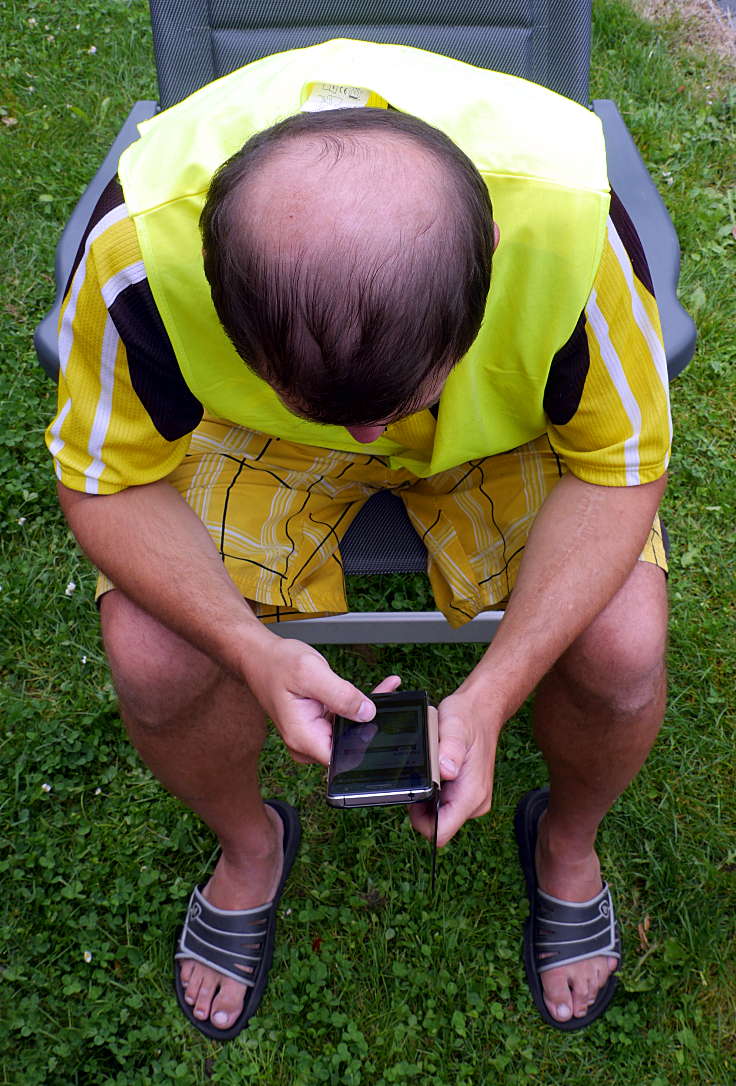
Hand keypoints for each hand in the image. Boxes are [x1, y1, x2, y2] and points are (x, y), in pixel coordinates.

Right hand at [242, 634, 399, 765]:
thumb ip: (341, 695)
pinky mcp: (318, 726)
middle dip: (372, 721)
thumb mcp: (311, 673)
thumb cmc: (276, 664)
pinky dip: (357, 706)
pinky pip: (344, 721)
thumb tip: (368, 713)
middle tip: (389, 693)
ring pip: (349, 732)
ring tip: (386, 688)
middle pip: (350, 744)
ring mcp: (313, 736)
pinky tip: (375, 691)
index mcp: (303, 738)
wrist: (260, 657)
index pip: (344, 757)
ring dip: (367, 711)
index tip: (382, 717)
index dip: (366, 741)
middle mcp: (307, 743)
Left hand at [409, 687, 501, 846]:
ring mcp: (471, 800)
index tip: (412, 797)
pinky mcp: (466, 794)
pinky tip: (434, 770)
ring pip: (438, 815)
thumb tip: (445, 771)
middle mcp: (474, 803)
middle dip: (421, 807)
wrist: (481, 711)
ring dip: (427, 798)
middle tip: (419, 775)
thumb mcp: (455, 727)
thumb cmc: (467, 718)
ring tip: (429, 769)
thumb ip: (449, 750)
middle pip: (437, 825)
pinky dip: (433, 791)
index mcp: (472, 794)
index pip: (441, 832)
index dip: (420, 821)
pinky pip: (442, 804)